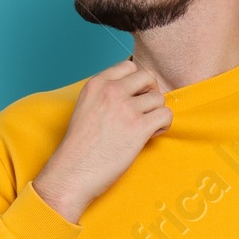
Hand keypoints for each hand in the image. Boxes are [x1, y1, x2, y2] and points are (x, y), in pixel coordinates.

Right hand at [33, 59, 171, 222]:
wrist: (73, 172)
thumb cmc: (79, 147)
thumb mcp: (86, 108)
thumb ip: (105, 96)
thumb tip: (133, 94)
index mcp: (97, 84)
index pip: (129, 66)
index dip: (136, 83)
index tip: (132, 99)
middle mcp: (112, 91)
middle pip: (147, 77)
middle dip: (150, 93)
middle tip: (144, 112)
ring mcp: (126, 108)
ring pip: (159, 98)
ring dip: (157, 113)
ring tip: (145, 129)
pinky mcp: (138, 128)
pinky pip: (165, 115)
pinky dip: (163, 125)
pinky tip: (150, 136)